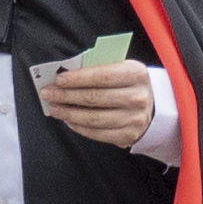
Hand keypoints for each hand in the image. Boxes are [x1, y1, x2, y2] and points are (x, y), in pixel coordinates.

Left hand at [33, 50, 161, 154]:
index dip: (77, 78)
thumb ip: (99, 68)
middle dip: (66, 96)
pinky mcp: (128, 136)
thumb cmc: (129, 83)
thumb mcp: (121, 68)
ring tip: (54, 108)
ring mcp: (134, 119)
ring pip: (93, 118)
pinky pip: (97, 134)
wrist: (154, 105)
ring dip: (69, 113)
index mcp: (135, 74)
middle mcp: (137, 97)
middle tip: (48, 94)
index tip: (58, 80)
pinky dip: (79, 127)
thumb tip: (67, 75)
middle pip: (94, 98)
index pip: (101, 76)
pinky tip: (68, 120)